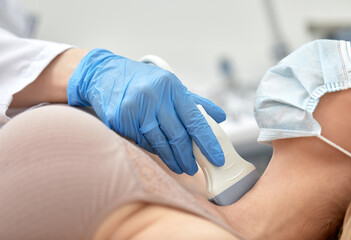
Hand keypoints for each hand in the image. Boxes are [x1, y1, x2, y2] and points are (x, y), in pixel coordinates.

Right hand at [67, 49, 224, 174]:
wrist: (104, 73)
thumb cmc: (143, 80)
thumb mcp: (171, 84)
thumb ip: (196, 101)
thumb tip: (220, 117)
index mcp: (172, 86)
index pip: (195, 119)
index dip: (207, 142)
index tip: (216, 158)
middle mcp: (154, 96)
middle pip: (177, 135)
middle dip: (187, 156)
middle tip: (193, 169)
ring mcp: (135, 107)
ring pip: (158, 142)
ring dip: (171, 159)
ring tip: (179, 167)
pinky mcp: (120, 118)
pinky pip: (141, 141)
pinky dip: (152, 150)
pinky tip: (159, 153)